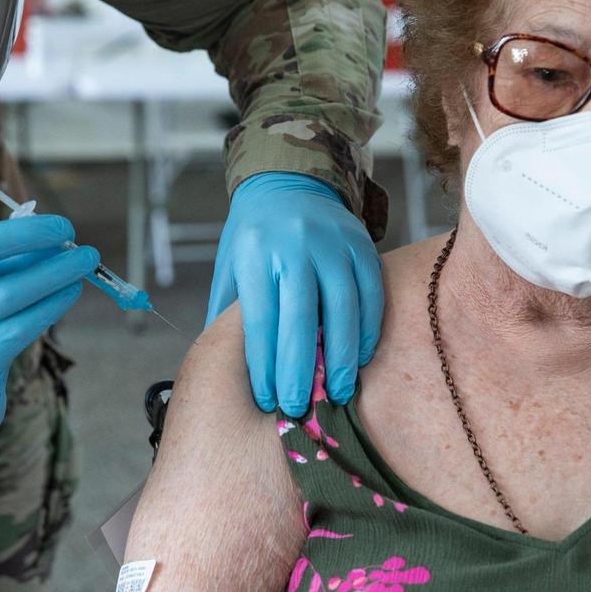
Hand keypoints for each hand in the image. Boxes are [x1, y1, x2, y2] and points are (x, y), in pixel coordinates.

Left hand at [206, 172, 382, 417]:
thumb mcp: (230, 266)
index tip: (268, 400)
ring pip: (342, 308)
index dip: (265, 364)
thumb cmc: (253, 237)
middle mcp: (294, 245)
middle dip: (300, 370)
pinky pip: (369, 293)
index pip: (261, 319)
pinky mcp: (361, 245)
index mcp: (255, 253)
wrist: (289, 182)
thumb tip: (220, 370)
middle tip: (301, 409)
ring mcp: (332, 243)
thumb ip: (226, 314)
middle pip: (300, 319)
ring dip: (341, 357)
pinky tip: (358, 358)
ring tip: (339, 394)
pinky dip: (366, 330)